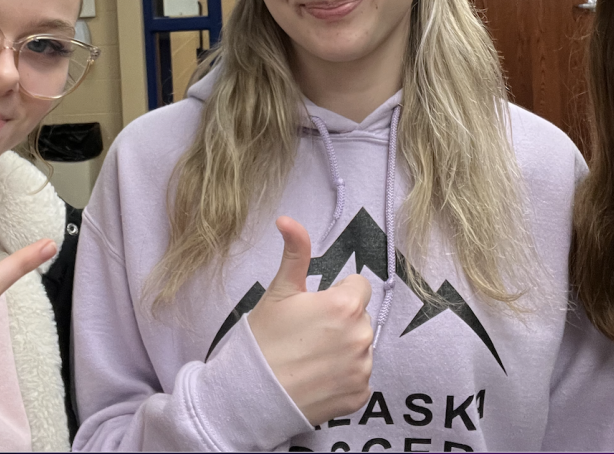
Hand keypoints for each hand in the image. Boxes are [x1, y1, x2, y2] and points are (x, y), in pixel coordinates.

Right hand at [247, 216, 373, 424]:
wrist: (251, 395)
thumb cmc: (264, 340)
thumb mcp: (279, 291)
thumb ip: (294, 252)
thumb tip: (287, 219)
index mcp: (345, 305)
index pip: (358, 286)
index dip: (336, 293)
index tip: (315, 306)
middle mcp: (361, 336)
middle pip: (359, 317)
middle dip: (340, 321)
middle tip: (307, 334)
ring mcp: (362, 369)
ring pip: (360, 347)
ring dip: (343, 349)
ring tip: (310, 357)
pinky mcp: (359, 395)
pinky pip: (358, 376)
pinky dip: (342, 377)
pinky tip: (316, 377)